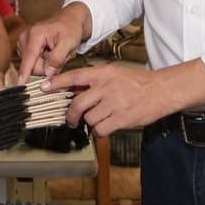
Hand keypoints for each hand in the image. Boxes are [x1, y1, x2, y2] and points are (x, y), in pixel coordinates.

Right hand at [17, 8, 86, 78]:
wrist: (69, 20)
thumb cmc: (70, 29)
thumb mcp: (69, 42)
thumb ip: (57, 58)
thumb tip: (47, 73)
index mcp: (35, 34)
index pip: (28, 58)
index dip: (24, 73)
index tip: (19, 86)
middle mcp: (25, 37)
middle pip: (31, 65)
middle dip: (45, 67)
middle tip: (59, 58)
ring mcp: (23, 42)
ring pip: (32, 65)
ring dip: (44, 65)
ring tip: (54, 53)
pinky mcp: (24, 46)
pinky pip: (32, 62)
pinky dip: (42, 61)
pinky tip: (49, 53)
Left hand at [44, 64, 167, 137]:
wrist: (162, 90)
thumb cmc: (137, 82)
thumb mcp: (114, 73)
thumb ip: (95, 81)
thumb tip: (73, 90)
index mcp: (102, 74)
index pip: (74, 76)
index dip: (57, 83)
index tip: (43, 88)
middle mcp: (105, 87)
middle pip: (77, 104)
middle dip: (71, 115)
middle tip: (71, 120)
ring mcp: (113, 103)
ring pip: (88, 118)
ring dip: (90, 122)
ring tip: (100, 119)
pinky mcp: (121, 119)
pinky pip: (100, 129)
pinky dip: (99, 131)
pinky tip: (106, 127)